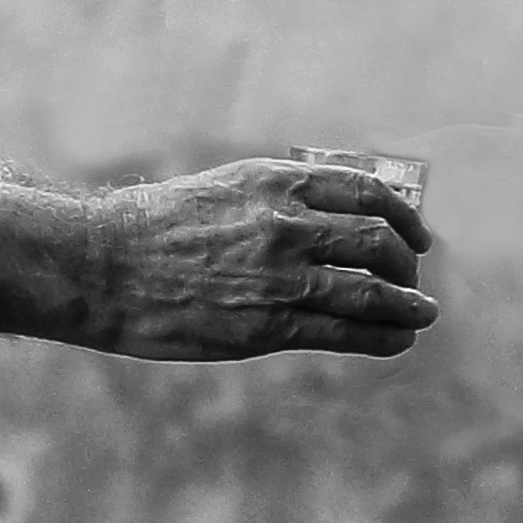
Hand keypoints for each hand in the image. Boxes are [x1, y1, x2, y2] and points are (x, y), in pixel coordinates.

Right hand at [91, 157, 438, 359]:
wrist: (101, 265)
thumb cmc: (158, 225)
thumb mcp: (229, 186)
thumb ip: (283, 197)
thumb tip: (335, 213)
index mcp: (279, 183)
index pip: (368, 191)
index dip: (403, 215)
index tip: (416, 234)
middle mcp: (288, 224)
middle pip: (379, 242)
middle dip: (406, 263)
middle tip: (412, 278)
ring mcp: (280, 276)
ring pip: (372, 291)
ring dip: (408, 305)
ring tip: (422, 313)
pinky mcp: (267, 325)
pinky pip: (345, 332)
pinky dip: (383, 336)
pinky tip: (398, 339)